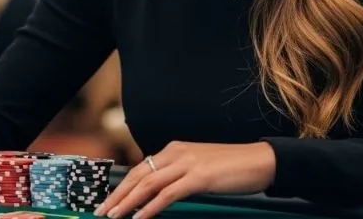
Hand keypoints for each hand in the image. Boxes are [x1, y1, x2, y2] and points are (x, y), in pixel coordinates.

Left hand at [94, 141, 275, 218]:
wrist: (260, 161)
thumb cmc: (232, 168)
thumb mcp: (199, 169)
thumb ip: (178, 176)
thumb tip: (158, 193)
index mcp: (175, 149)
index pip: (141, 168)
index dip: (123, 186)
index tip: (109, 200)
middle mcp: (177, 153)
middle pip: (139, 174)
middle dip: (118, 194)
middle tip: (102, 210)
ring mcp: (188, 163)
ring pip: (148, 183)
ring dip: (128, 202)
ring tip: (114, 216)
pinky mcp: (199, 176)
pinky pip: (168, 193)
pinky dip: (151, 207)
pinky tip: (140, 217)